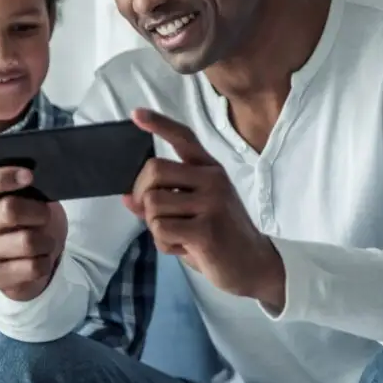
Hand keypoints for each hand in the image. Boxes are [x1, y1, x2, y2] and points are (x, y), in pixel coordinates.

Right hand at [0, 167, 67, 300]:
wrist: (33, 263)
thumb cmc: (31, 224)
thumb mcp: (32, 202)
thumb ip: (28, 189)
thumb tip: (36, 179)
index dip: (2, 177)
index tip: (29, 176)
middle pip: (10, 210)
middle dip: (39, 212)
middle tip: (45, 217)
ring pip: (27, 242)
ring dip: (46, 241)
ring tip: (44, 242)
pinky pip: (33, 267)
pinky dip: (46, 262)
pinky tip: (40, 261)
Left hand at [123, 109, 285, 308]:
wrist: (255, 267)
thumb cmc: (220, 238)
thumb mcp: (194, 213)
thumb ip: (164, 201)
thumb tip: (128, 198)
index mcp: (210, 170)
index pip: (183, 137)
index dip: (158, 124)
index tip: (136, 115)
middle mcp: (213, 179)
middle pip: (154, 170)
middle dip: (141, 194)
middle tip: (154, 216)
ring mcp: (212, 203)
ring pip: (153, 204)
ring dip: (155, 227)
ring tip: (179, 237)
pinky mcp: (207, 230)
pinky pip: (161, 230)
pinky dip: (164, 245)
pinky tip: (185, 249)